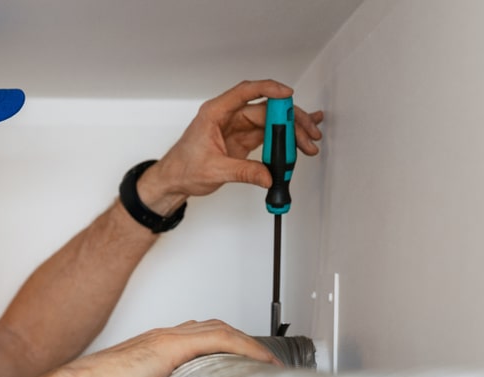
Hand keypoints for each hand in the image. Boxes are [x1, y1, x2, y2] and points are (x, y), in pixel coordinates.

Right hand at [65, 319, 277, 376]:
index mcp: (150, 350)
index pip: (194, 338)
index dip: (220, 347)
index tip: (236, 365)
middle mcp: (160, 339)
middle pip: (211, 329)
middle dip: (240, 342)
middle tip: (261, 362)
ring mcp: (165, 339)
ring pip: (219, 330)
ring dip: (248, 344)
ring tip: (268, 362)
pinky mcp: (170, 347)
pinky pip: (219, 339)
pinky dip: (244, 347)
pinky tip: (260, 360)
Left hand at [137, 80, 323, 210]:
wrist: (174, 181)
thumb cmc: (183, 168)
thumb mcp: (214, 171)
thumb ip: (243, 172)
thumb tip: (268, 176)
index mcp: (215, 113)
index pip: (245, 92)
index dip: (268, 89)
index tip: (287, 93)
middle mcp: (228, 116)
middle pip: (266, 109)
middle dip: (290, 119)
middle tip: (307, 132)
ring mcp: (237, 127)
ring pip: (270, 122)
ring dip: (290, 132)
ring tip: (309, 142)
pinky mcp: (243, 140)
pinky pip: (268, 135)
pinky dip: (284, 140)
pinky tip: (299, 139)